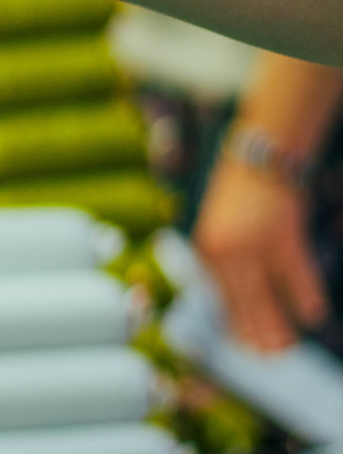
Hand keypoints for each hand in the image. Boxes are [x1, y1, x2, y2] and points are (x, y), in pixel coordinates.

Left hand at [194, 157, 327, 350]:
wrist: (256, 160)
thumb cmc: (237, 199)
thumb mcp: (218, 230)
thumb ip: (223, 263)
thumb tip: (235, 305)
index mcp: (205, 248)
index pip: (219, 296)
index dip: (233, 323)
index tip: (243, 347)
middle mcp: (225, 249)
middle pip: (242, 301)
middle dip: (255, 331)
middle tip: (268, 358)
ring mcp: (253, 243)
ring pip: (267, 294)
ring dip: (278, 323)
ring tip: (287, 347)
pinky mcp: (282, 235)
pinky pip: (296, 274)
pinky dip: (305, 296)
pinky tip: (312, 315)